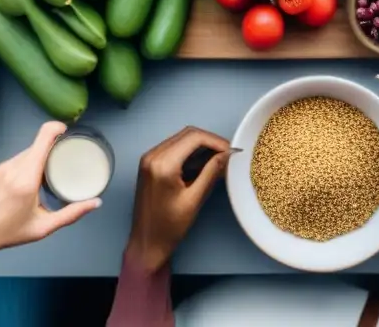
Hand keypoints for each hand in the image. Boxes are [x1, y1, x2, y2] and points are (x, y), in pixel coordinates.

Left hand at [0, 122, 100, 275]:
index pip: (44, 137)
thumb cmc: (7, 232)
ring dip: (45, 155)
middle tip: (71, 158)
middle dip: (57, 146)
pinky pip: (22, 158)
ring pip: (30, 150)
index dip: (59, 128)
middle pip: (40, 143)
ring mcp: (5, 166)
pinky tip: (39, 178)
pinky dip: (34, 162)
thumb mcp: (43, 228)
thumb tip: (96, 203)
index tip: (71, 134)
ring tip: (58, 170)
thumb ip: (71, 214)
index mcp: (27, 177)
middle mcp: (15, 166)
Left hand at [126, 126, 231, 272]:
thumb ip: (211, 172)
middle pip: (187, 135)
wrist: (145, 243)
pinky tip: (203, 164)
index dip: (216, 141)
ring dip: (201, 146)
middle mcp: (153, 155)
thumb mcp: (194, 199)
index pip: (194, 138)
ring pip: (181, 139)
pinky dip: (189, 152)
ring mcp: (149, 158)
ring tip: (219, 160)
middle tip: (228, 155)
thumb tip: (227, 155)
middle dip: (210, 142)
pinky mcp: (149, 164)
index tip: (232, 151)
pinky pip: (173, 148)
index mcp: (163, 164)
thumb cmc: (169, 227)